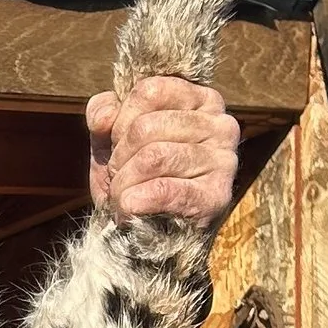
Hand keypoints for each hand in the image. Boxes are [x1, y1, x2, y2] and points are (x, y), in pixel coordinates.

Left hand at [86, 75, 239, 228]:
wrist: (154, 236)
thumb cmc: (137, 178)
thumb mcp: (113, 139)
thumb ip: (103, 114)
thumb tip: (104, 117)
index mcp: (200, 99)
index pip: (149, 91)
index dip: (121, 121)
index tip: (118, 145)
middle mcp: (221, 124)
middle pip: (146, 127)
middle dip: (119, 158)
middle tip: (119, 178)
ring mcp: (224, 159)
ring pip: (152, 158)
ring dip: (123, 183)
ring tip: (123, 197)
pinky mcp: (217, 196)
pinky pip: (165, 190)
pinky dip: (136, 201)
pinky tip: (128, 209)